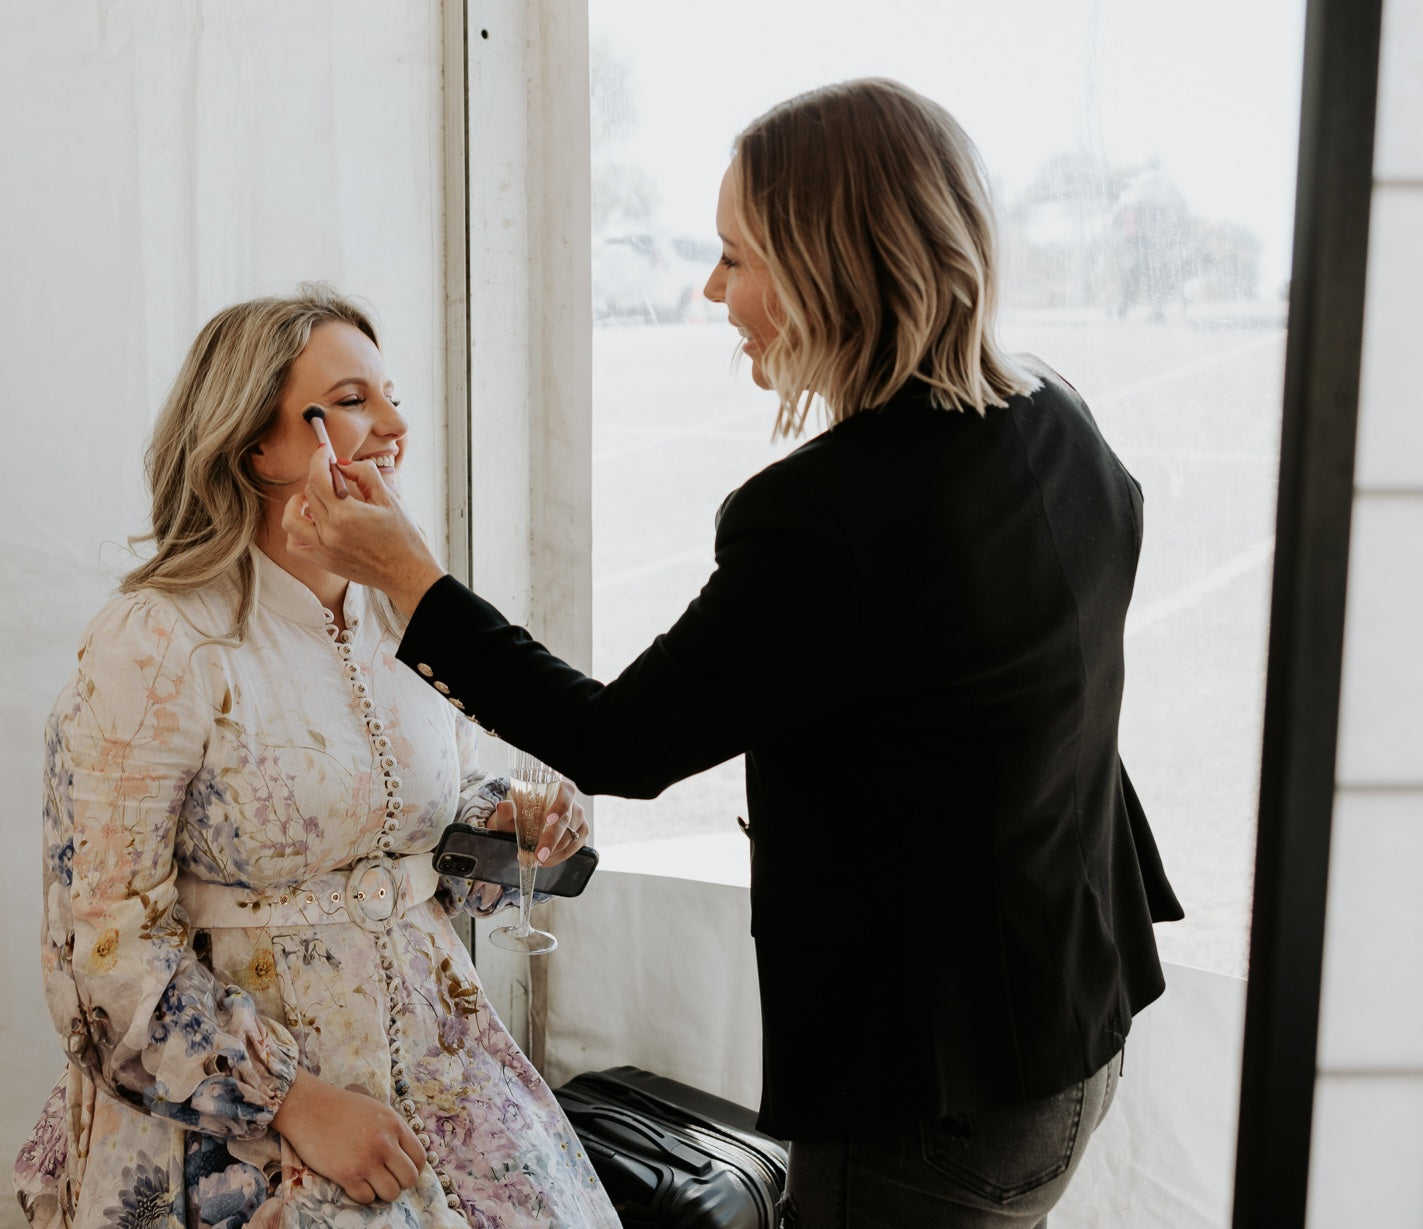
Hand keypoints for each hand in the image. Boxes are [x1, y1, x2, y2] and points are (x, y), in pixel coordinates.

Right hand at [271, 1068, 424, 1203]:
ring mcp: (367, 1160)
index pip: (419, 1158)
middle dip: (399, 1182)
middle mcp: (385, 1144)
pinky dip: (362, 1195)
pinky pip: (366, 1198)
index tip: (402, 1171)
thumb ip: (393, 1131)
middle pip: (409, 1179)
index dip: (413, 1169)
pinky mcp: (347, 1175)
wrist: (308, 1107)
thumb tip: (405, 1154)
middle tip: (385, 1179)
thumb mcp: (377, 1110)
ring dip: (381, 1192)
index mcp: (395, 1125)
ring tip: (370, 1182)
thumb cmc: (341, 1107)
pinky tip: (354, 1183)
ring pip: (391, 1193)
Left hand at [281, 446, 445, 616]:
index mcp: (347, 514)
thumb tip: (342, 465)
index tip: (322, 452)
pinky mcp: (323, 562)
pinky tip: (312, 523)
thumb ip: (365, 474)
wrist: (406, 572)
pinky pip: (295, 545)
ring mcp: (324, 549)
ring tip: (312, 499)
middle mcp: (330, 532)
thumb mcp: (389, 498)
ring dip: (297, 504)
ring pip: (292, 519)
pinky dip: (297, 531)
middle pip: (309, 493)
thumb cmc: (403, 536)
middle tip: (334, 476)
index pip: (318, 478)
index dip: (318, 460)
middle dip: (319, 478)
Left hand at [487, 780, 587, 866]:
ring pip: (570, 838)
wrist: (525, 824)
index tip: (548, 820)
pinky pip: (572, 849)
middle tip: (538, 855)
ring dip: (553, 852)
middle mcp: (573, 804)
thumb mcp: (513, 810)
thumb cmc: (523, 813)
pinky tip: (546, 859)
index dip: (559, 808)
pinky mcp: (581, 835)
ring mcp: (579, 820)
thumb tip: (502, 807)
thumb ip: (509, 809)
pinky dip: (558, 857)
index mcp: (560, 790)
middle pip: (567, 821)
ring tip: (536, 859)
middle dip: (551, 841)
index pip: (565, 796)